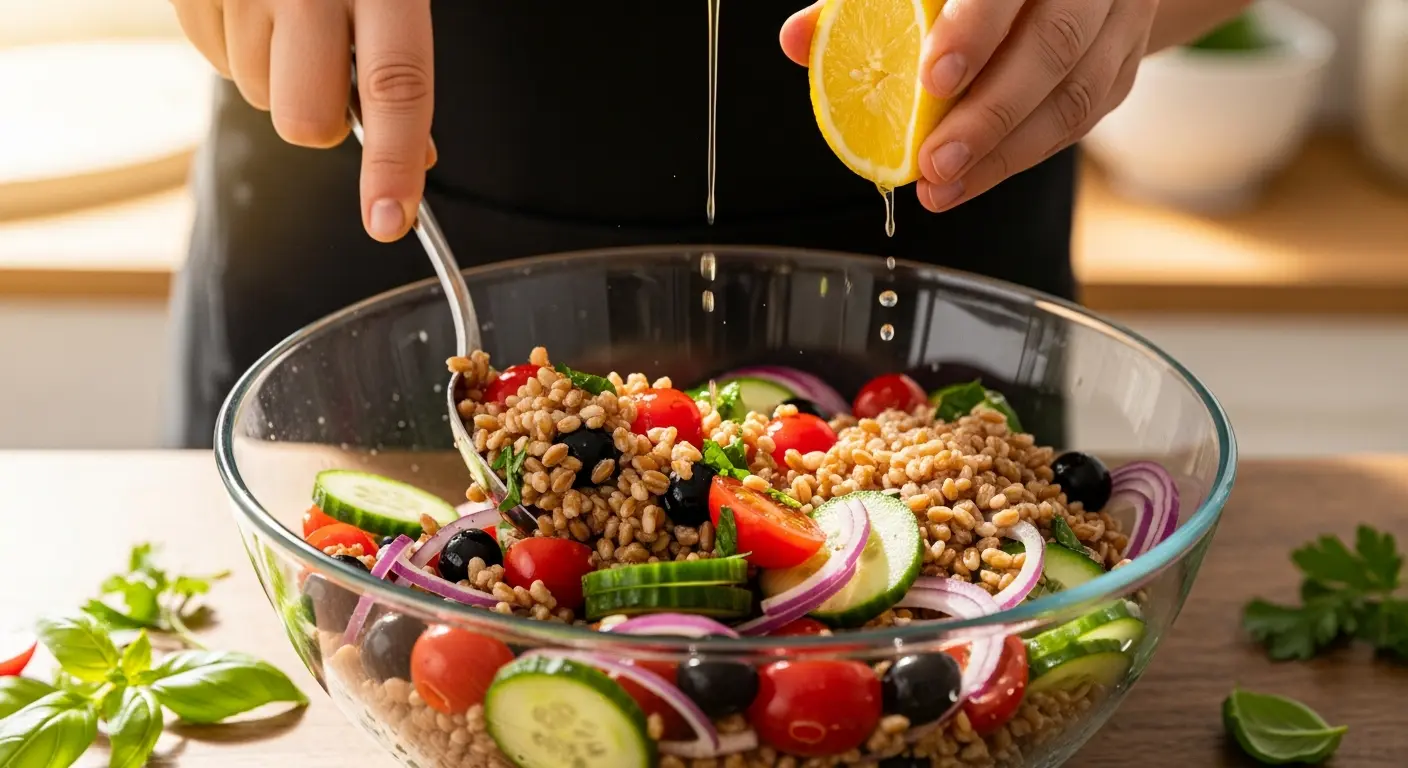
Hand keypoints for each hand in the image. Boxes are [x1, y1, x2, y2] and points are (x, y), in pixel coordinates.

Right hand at [171, 0, 436, 241]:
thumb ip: (402, 62)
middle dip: (322, 123)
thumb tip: (416, 160)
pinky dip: (240, 49)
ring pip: (259, 96)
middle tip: (332, 77)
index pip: (396, 87)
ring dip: (280, 76)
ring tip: (290, 14)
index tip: (389, 221)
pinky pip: (217, 62)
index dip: (392, 164)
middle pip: (305, 118)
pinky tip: (256, 6)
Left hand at [781, 0, 1157, 211]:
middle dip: (990, 111)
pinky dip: (1021, 156)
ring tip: (944, 185)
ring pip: (1075, 92)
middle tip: (934, 160)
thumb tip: (797, 40)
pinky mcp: (1121, 69)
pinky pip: (1079, 120)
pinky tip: (973, 179)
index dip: (975, 28)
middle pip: (1053, 43)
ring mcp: (1116, 23)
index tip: (932, 79)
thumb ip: (860, 2)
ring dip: (1005, 151)